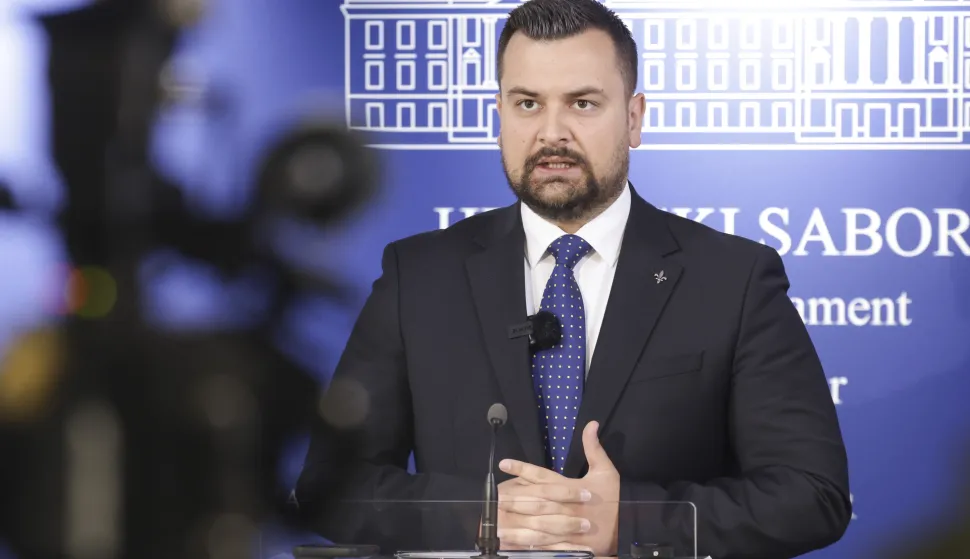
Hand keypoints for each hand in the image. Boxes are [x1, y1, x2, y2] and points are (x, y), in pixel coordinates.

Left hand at [497, 421, 619, 555]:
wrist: (628, 526)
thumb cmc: (615, 497)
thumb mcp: (606, 470)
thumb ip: (594, 448)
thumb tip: (591, 424)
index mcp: (571, 488)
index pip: (543, 476)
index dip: (522, 468)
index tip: (504, 463)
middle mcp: (565, 508)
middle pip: (535, 502)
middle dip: (513, 499)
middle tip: (493, 496)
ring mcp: (566, 529)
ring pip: (537, 527)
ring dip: (517, 525)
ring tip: (497, 523)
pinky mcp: (568, 546)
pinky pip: (545, 546)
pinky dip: (529, 546)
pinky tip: (514, 543)